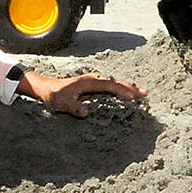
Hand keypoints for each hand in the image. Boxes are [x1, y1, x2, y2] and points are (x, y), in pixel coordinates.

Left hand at [19, 71, 146, 117]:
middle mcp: (93, 79)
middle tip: (146, 93)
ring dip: (128, 86)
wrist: (45, 87)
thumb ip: (73, 107)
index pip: (109, 86)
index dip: (122, 91)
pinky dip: (121, 87)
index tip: (134, 97)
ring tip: (142, 93)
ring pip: (114, 82)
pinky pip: (110, 85)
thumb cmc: (53, 95)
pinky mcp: (93, 84)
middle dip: (131, 87)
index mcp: (88, 82)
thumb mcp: (61, 103)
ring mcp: (93, 80)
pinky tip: (127, 93)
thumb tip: (85, 113)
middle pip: (116, 82)